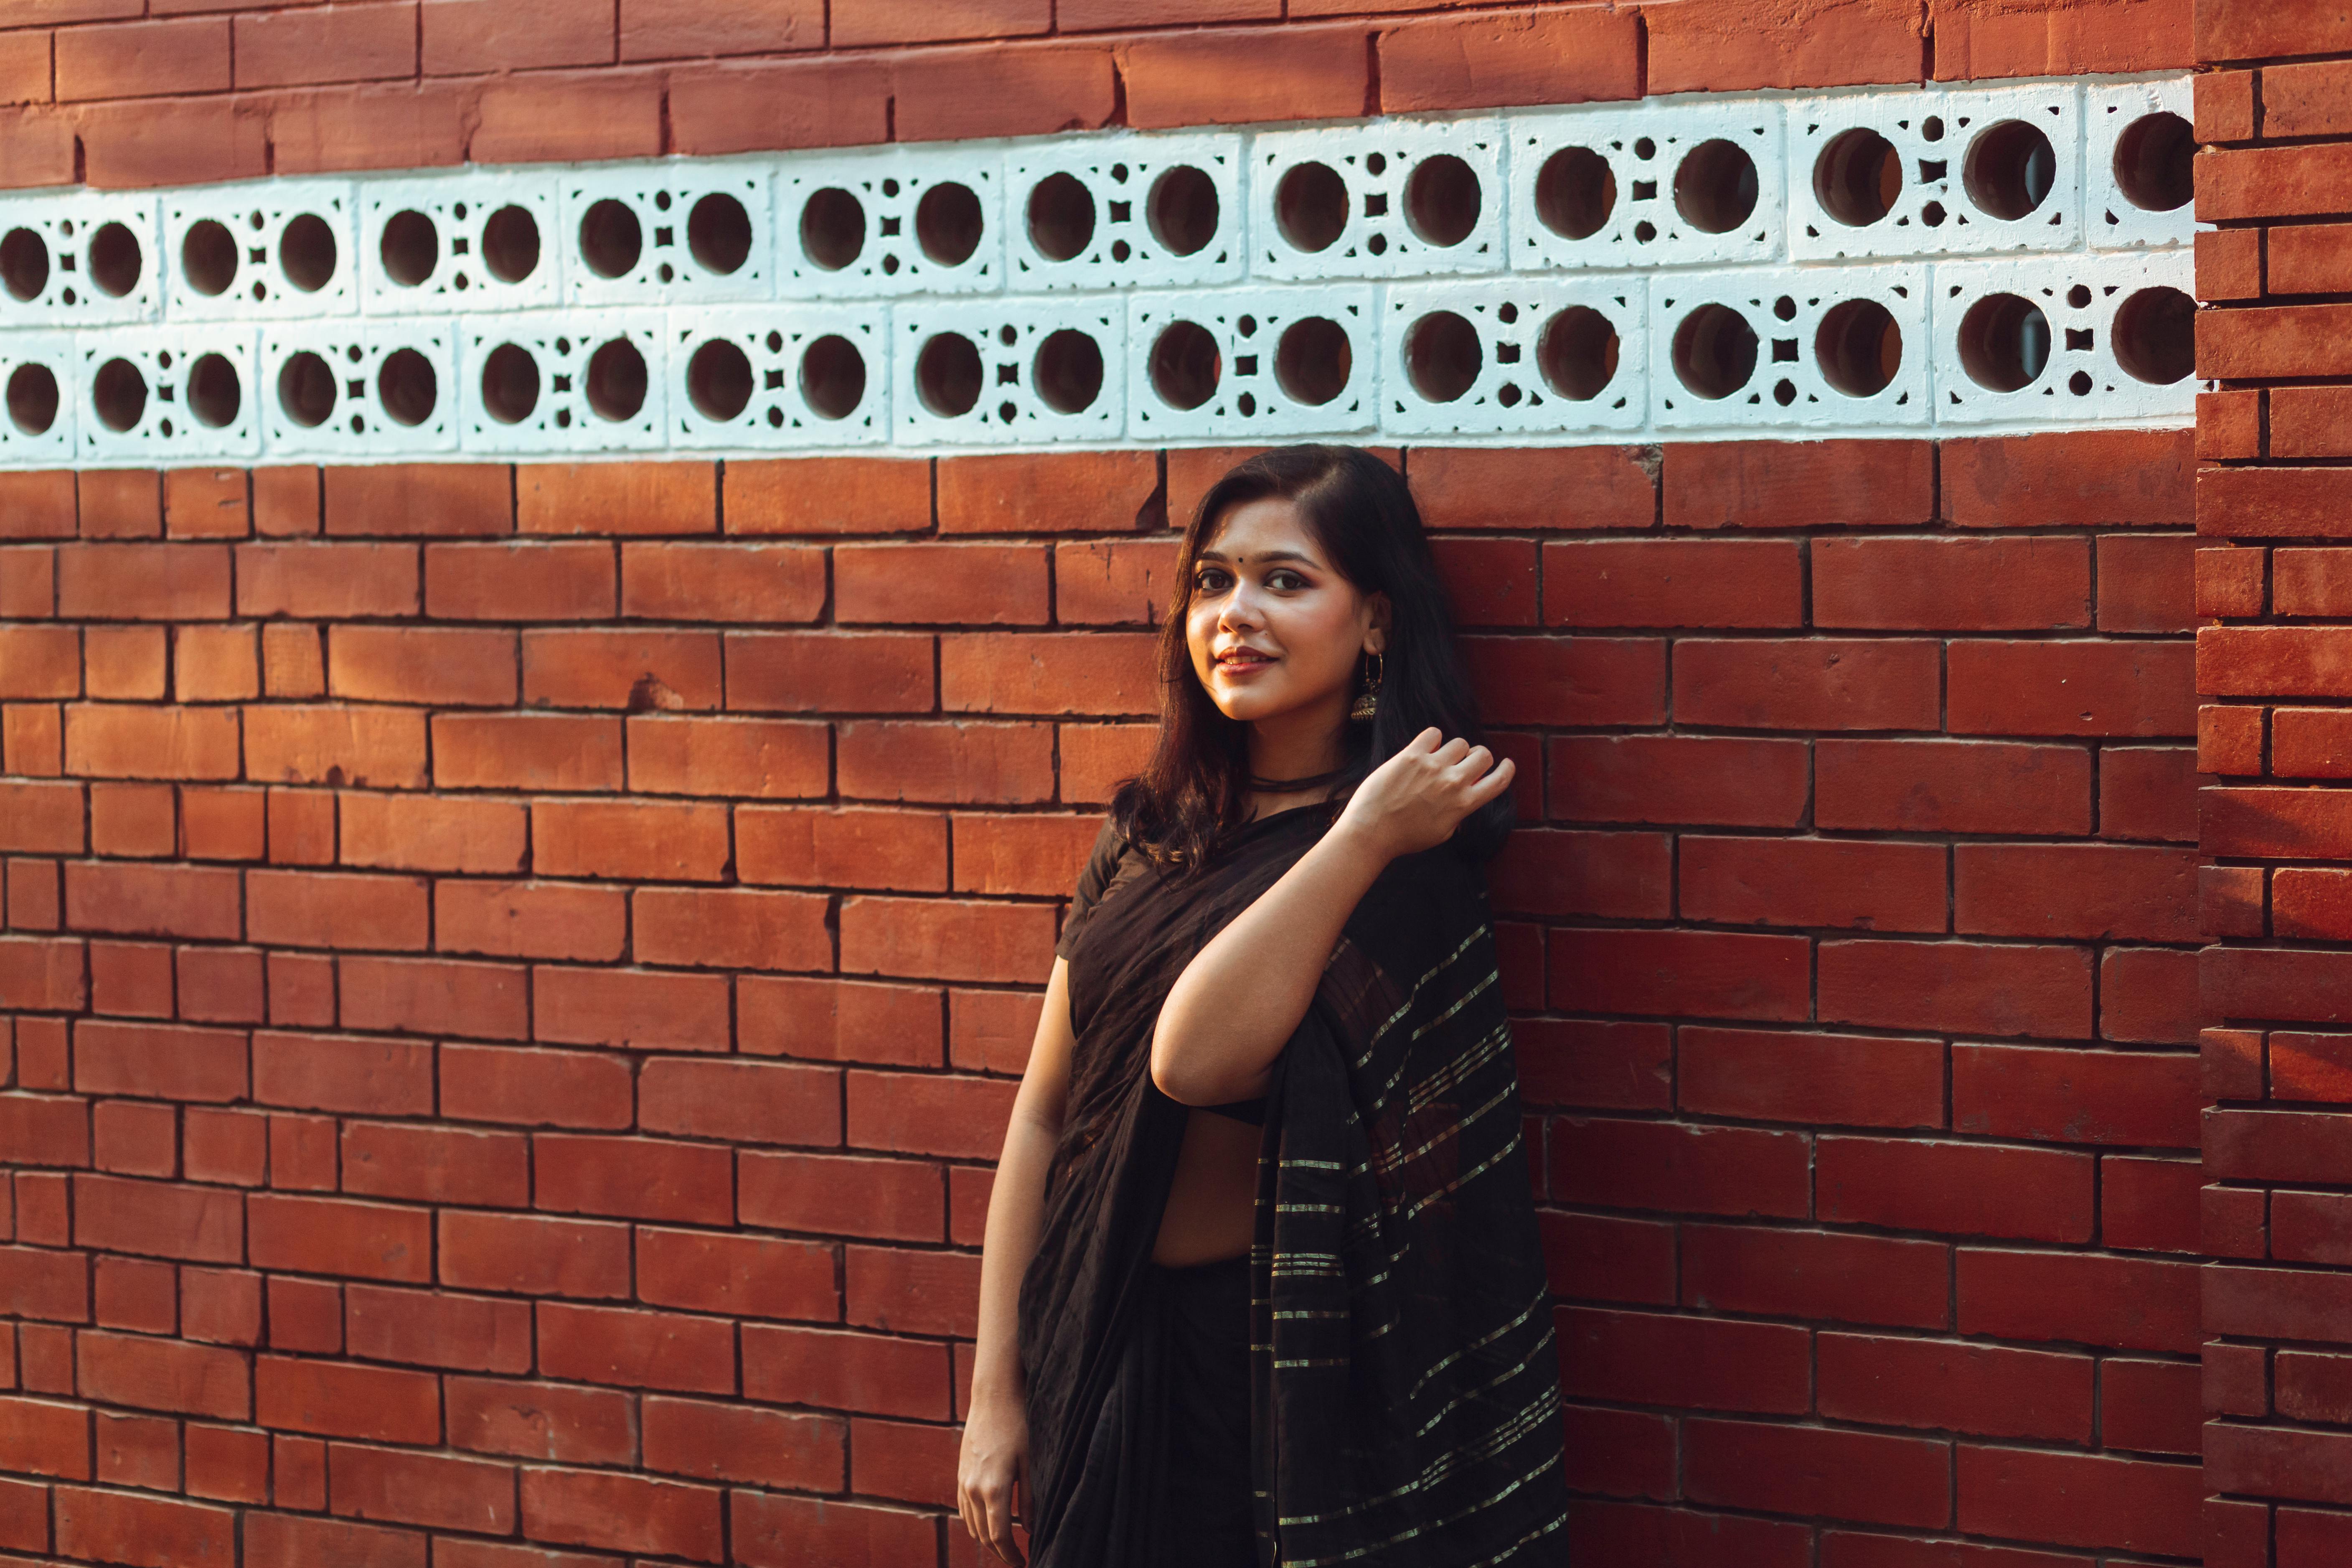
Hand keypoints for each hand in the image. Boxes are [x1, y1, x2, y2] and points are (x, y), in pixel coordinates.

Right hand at [957, 1394, 1029, 1565]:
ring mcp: (964, 1482)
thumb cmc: (1018, 1426)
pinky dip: (974, 1523)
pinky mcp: (960, 1474)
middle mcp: (974, 1490)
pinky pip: (963, 1509)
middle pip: (984, 1536)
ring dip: (987, 1540)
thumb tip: (1031, 1530)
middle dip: (1000, 1552)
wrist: (993, 1397)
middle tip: (1017, 1559)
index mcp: (994, 1490)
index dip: (1012, 1555)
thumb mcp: (1031, 1463)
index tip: (1025, 1562)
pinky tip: (987, 1524)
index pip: (1000, 1536)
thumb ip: (1031, 1500)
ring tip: (1006, 1545)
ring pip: (971, 1525)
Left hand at [1336, 728, 1514, 861]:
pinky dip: (1432, 739)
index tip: (1506, 764)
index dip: (1506, 770)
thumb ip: (1457, 815)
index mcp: (1463, 804)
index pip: (1498, 781)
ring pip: (1459, 743)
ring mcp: (1432, 767)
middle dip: (1477, 757)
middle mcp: (1453, 783)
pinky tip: (1424, 749)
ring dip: (1453, 750)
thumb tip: (1464, 802)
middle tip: (1466, 762)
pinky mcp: (1411, 756)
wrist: (1371, 832)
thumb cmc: (1404, 837)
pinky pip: (1433, 733)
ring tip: (1438, 759)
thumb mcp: (1441, 833)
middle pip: (1483, 755)